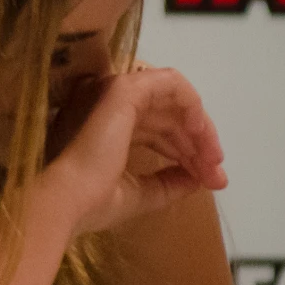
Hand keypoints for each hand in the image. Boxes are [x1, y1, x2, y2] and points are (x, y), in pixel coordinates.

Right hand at [35, 66, 225, 236]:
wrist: (67, 200)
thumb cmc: (93, 201)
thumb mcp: (142, 195)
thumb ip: (169, 182)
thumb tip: (197, 177)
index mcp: (105, 130)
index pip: (156, 133)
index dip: (187, 154)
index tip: (211, 181)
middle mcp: (107, 108)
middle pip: (168, 118)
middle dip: (198, 144)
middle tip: (217, 174)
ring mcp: (113, 96)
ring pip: (173, 100)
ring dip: (199, 127)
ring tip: (213, 158)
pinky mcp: (124, 90)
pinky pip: (169, 82)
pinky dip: (191, 103)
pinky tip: (199, 130)